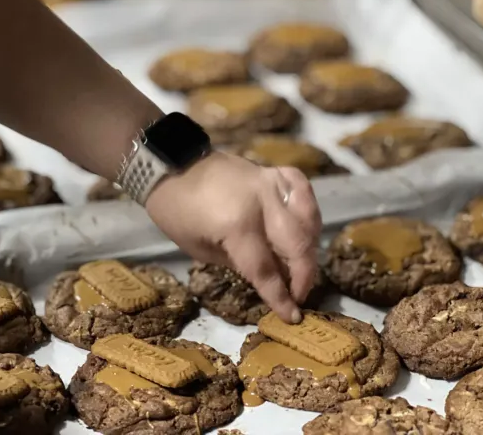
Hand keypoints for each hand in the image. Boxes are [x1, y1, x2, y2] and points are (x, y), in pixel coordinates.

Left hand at [146, 152, 320, 322]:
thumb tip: (271, 279)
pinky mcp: (273, 171)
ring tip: (302, 265)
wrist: (172, 167)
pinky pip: (302, 189)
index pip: (266, 269)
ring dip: (310, 246)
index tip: (292, 316)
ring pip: (308, 217)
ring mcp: (270, 183)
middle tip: (300, 295)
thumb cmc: (178, 213)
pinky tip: (305, 226)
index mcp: (237, 225)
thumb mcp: (201, 249)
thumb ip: (240, 264)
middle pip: (297, 245)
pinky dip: (309, 209)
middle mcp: (261, 202)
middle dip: (303, 276)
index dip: (280, 296)